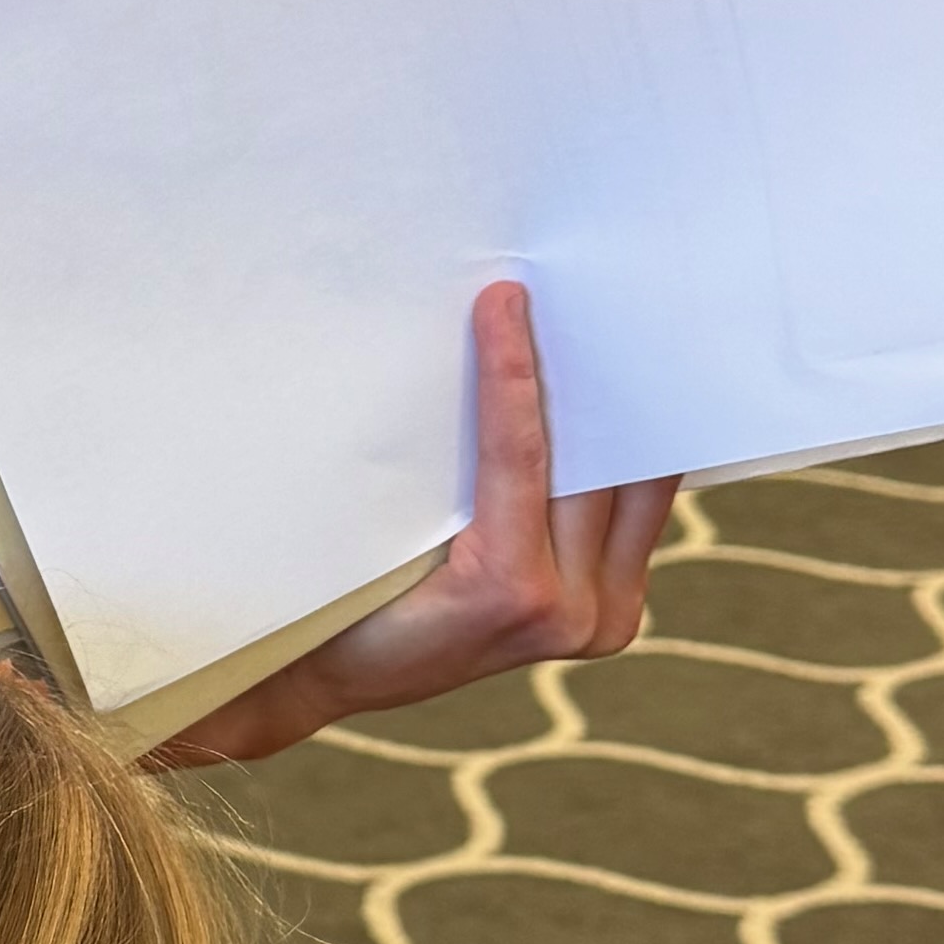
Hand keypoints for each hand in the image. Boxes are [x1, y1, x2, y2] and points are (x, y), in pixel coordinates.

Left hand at [153, 281, 676, 770]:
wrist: (297, 669)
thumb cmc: (381, 593)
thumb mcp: (482, 540)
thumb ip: (535, 490)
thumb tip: (563, 351)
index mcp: (610, 601)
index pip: (646, 480)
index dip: (644, 394)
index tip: (642, 313)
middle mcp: (604, 614)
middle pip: (624, 461)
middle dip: (614, 367)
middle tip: (604, 274)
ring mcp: (566, 611)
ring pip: (579, 453)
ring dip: (564, 357)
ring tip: (546, 278)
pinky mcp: (515, 593)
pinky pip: (521, 456)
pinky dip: (511, 380)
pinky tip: (500, 318)